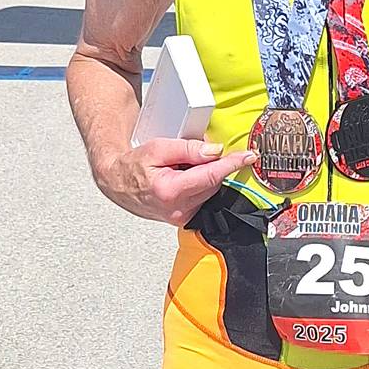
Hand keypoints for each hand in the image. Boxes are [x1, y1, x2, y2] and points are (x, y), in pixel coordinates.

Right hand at [101, 137, 257, 225]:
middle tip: (193, 154)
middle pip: (213, 182)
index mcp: (170, 191)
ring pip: (210, 190)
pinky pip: (203, 197)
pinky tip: (184, 179)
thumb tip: (214, 151)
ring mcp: (182, 217)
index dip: (232, 163)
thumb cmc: (134, 166)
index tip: (249, 156)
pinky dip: (200, 185)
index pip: (211, 175)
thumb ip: (188, 149)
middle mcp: (178, 209)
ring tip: (180, 168)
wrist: (118, 184)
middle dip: (211, 165)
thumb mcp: (158, 148)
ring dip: (204, 175)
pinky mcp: (184, 219)